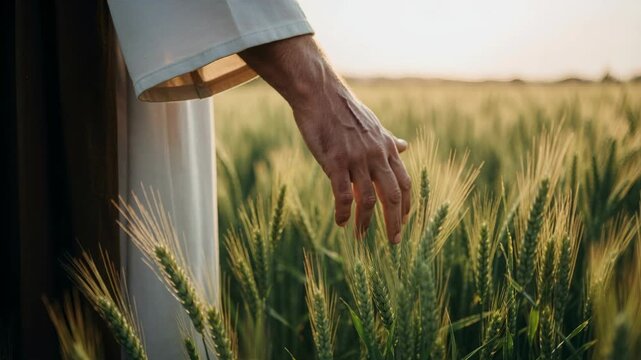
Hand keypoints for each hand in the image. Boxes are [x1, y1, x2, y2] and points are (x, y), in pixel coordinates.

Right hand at [239, 35, 410, 243]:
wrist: (320, 93)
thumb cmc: (344, 109)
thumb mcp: (374, 124)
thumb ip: (388, 140)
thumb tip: (405, 145)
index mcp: (386, 148)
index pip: (405, 183)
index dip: (408, 205)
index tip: (405, 222)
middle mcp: (376, 155)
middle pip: (393, 196)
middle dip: (395, 222)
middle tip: (395, 242)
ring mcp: (356, 159)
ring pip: (368, 200)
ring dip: (366, 223)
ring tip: (362, 237)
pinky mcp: (335, 161)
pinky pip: (342, 195)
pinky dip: (343, 213)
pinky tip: (340, 222)